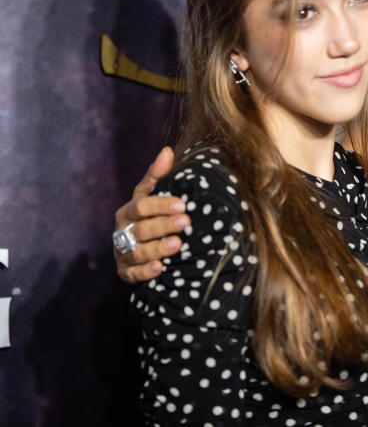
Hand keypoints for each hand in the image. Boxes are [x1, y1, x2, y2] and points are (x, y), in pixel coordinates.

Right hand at [114, 147, 189, 283]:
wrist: (143, 246)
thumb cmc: (152, 215)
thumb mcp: (153, 194)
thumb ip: (158, 175)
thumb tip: (167, 151)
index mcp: (129, 210)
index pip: (142, 206)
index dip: (161, 205)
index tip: (182, 203)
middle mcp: (122, 231)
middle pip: (141, 229)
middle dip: (164, 225)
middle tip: (186, 222)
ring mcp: (122, 253)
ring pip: (137, 252)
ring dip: (157, 248)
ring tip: (178, 244)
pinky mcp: (124, 272)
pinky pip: (132, 274)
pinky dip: (145, 272)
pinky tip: (160, 268)